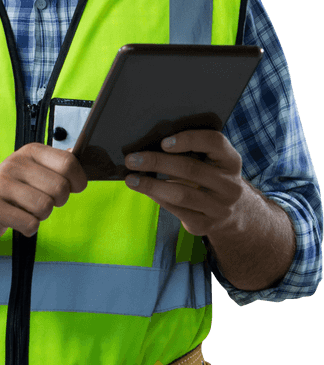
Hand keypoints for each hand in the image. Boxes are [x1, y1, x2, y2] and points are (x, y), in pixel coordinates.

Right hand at [0, 143, 87, 240]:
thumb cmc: (10, 188)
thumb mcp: (32, 168)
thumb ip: (56, 163)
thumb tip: (78, 153)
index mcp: (30, 152)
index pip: (67, 162)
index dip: (78, 180)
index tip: (75, 188)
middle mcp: (15, 164)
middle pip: (59, 188)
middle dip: (58, 201)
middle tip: (46, 202)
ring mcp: (2, 185)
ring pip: (45, 207)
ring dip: (42, 215)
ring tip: (28, 210)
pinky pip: (30, 224)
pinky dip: (29, 228)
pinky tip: (18, 220)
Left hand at [124, 130, 246, 236]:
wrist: (232, 214)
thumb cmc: (212, 178)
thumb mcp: (212, 163)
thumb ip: (192, 152)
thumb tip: (150, 146)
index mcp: (231, 161)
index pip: (215, 142)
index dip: (189, 139)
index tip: (163, 142)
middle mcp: (230, 185)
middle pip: (191, 169)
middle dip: (157, 162)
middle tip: (132, 159)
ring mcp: (219, 208)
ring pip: (181, 194)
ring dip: (151, 185)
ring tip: (131, 179)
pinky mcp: (205, 225)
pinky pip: (176, 210)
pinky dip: (157, 198)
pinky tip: (144, 190)